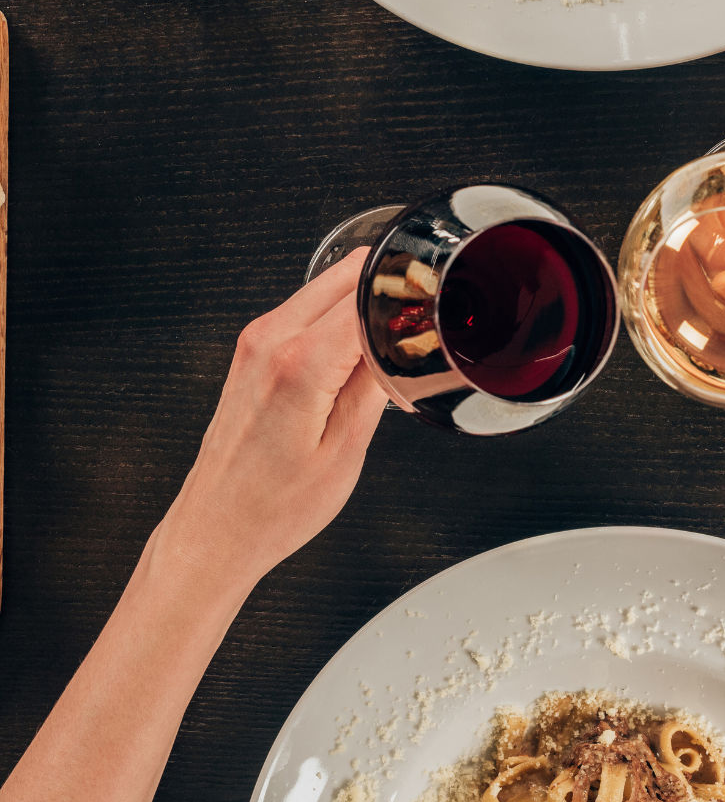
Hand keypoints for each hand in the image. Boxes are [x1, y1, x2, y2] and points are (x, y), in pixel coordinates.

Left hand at [151, 247, 388, 590]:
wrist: (215, 530)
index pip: (367, 291)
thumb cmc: (273, 507)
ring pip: (328, 284)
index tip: (434, 315)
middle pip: (348, 271)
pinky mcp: (253, 348)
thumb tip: (404, 337)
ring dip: (364, 305)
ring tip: (387, 352)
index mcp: (298, 363)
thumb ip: (379, 380)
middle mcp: (269, 339)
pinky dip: (339, 319)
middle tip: (418, 330)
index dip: (409, 296)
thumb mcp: (347, 449)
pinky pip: (308, 308)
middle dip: (390, 290)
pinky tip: (354, 360)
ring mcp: (256, 340)